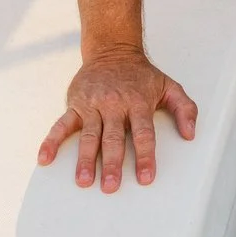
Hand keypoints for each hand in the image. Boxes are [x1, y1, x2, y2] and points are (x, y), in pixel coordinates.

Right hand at [39, 48, 198, 191]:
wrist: (113, 50)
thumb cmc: (141, 75)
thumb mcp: (169, 86)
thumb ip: (185, 108)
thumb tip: (190, 134)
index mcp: (138, 102)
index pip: (143, 133)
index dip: (144, 156)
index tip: (145, 177)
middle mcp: (114, 104)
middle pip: (113, 138)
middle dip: (112, 164)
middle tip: (110, 186)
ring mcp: (93, 105)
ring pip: (88, 135)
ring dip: (84, 159)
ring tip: (83, 180)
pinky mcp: (76, 104)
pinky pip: (62, 124)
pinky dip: (52, 141)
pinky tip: (45, 159)